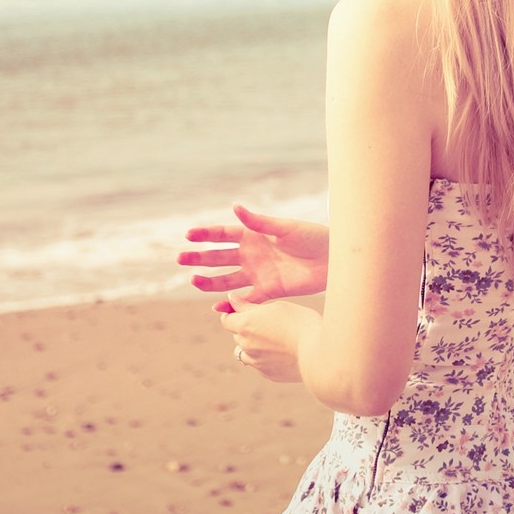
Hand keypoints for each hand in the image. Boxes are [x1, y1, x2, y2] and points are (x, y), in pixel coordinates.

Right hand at [179, 204, 328, 308]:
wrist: (333, 260)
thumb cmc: (312, 237)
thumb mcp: (285, 227)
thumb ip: (259, 222)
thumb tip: (235, 207)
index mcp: (253, 234)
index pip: (223, 234)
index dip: (206, 234)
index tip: (188, 235)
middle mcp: (251, 254)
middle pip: (219, 257)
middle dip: (199, 258)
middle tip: (180, 259)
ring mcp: (258, 273)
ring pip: (226, 279)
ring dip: (209, 281)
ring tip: (193, 281)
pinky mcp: (268, 291)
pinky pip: (245, 299)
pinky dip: (230, 303)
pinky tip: (216, 306)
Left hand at [223, 296, 317, 382]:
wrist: (320, 353)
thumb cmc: (301, 323)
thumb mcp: (277, 307)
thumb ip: (249, 305)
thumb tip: (231, 299)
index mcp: (246, 325)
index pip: (226, 320)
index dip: (233, 314)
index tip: (244, 311)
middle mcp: (246, 345)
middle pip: (237, 335)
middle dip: (246, 328)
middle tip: (269, 322)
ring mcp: (256, 362)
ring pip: (245, 352)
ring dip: (252, 346)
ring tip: (274, 340)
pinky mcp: (268, 374)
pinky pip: (259, 364)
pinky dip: (265, 358)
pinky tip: (284, 352)